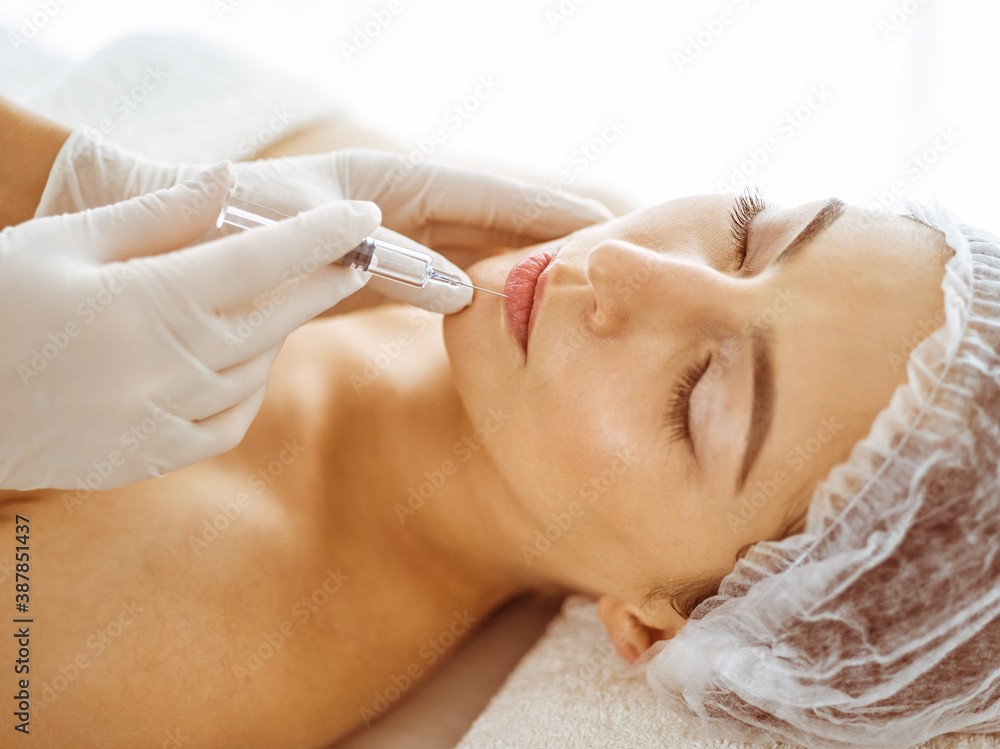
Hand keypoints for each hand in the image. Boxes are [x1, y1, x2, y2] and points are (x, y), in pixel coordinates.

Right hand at [0, 163, 378, 490]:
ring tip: (279, 302)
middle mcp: (166, 366)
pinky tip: (239, 364)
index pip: (261, 261)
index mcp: (147, 303)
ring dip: (277, 332)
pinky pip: (228, 422)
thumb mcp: (63, 243)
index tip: (365, 219)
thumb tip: (225, 178)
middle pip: (276, 318)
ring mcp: (161, 418)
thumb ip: (154, 215)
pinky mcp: (150, 456)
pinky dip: (245, 389)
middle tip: (357, 258)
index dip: (321, 236)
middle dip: (324, 282)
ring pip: (254, 369)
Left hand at [35, 129, 614, 312]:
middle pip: (488, 215)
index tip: (602, 218)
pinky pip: (441, 279)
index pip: (478, 191)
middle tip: (620, 247)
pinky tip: (513, 312)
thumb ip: (371, 260)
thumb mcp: (284, 236)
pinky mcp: (370, 274)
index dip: (540, 206)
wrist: (165, 248)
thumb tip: (452, 288)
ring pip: (470, 246)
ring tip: (583, 283)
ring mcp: (383, 240)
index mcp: (377, 185)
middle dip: (550, 229)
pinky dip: (480, 292)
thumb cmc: (214, 228)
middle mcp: (389, 207)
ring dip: (523, 263)